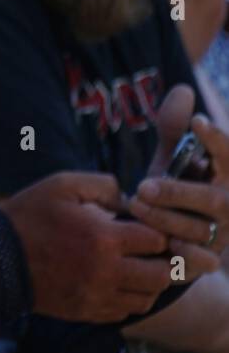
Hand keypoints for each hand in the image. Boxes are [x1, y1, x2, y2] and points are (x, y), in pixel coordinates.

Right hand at [2, 171, 173, 320]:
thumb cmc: (28, 217)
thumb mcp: (62, 184)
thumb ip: (103, 184)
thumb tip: (129, 199)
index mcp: (104, 238)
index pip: (158, 240)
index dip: (155, 231)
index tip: (141, 227)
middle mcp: (107, 271)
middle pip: (162, 274)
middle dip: (160, 259)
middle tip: (145, 250)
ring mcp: (97, 296)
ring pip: (147, 298)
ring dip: (147, 282)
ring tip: (132, 268)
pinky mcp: (86, 312)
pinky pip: (125, 312)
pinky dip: (127, 299)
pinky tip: (114, 282)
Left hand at [126, 85, 228, 277]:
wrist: (171, 236)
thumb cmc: (174, 187)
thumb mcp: (173, 158)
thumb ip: (175, 129)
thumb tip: (183, 90)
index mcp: (224, 175)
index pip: (228, 155)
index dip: (217, 140)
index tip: (198, 123)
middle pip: (214, 199)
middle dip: (179, 192)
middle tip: (143, 185)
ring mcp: (221, 234)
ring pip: (200, 229)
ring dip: (167, 218)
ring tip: (134, 204)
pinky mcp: (207, 260)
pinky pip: (203, 262)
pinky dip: (187, 256)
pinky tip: (166, 246)